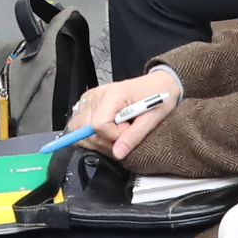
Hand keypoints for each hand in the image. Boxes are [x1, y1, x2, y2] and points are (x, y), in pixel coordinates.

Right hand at [63, 70, 181, 160]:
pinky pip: (79, 122)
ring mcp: (91, 97)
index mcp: (113, 95)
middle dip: (104, 140)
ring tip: (116, 132)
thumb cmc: (159, 97)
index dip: (114, 136)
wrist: (159, 83)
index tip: (129, 131)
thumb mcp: (152, 119)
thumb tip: (117, 154)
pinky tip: (107, 129)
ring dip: (95, 137)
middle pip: (85, 128)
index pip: (99, 125)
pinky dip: (90, 131)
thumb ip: (133, 136)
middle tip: (123, 135)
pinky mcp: (89, 100)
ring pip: (78, 127)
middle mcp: (97, 94)